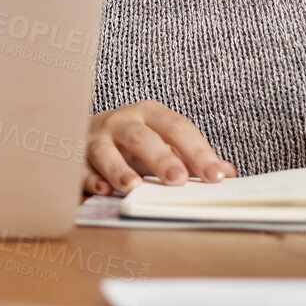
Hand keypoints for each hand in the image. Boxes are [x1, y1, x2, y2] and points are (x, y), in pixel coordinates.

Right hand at [85, 100, 236, 196]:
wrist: (86, 133)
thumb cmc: (134, 143)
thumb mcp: (165, 142)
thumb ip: (194, 157)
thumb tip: (229, 173)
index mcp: (150, 115)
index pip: (178, 128)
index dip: (198, 152)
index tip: (216, 176)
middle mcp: (122, 122)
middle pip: (142, 137)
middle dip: (160, 158)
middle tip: (177, 180)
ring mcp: (96, 139)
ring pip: (106, 150)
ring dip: (118, 168)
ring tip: (132, 186)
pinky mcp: (76, 157)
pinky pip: (81, 168)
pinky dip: (91, 179)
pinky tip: (102, 190)